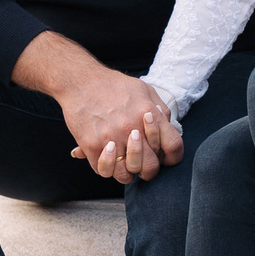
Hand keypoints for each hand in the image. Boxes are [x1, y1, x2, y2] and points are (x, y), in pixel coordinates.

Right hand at [14, 32, 181, 183]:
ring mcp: (111, 139)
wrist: (81, 81)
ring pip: (126, 174)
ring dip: (127, 171)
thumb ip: (160, 111)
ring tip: (124, 161)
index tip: (165, 158)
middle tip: (142, 163)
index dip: (173, 157)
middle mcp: (132, 129)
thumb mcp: (145, 90)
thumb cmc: (114, 85)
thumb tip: (168, 130)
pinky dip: (108, 168)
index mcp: (149, 115)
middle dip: (149, 169)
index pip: (173, 146)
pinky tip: (109, 155)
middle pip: (150, 166)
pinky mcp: (91, 145)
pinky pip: (103, 170)